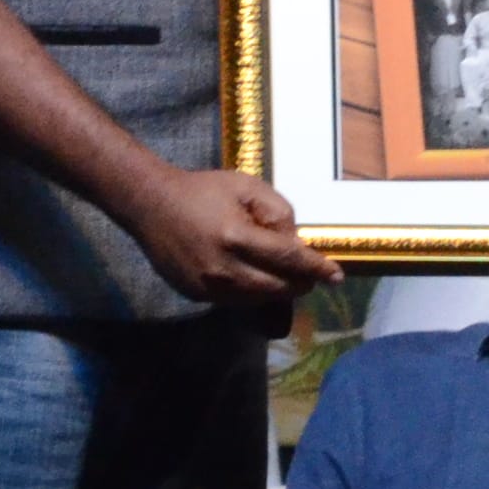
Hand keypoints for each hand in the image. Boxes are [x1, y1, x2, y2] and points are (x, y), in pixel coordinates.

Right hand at [121, 166, 339, 304]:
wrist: (151, 205)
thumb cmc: (203, 190)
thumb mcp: (246, 186)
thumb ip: (277, 212)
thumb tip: (296, 243)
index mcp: (236, 236)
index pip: (288, 259)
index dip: (316, 268)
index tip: (337, 276)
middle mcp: (223, 269)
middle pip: (278, 288)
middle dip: (300, 282)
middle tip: (311, 273)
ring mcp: (208, 287)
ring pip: (259, 300)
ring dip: (278, 289)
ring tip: (285, 273)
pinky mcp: (197, 295)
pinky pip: (237, 301)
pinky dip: (254, 292)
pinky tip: (255, 275)